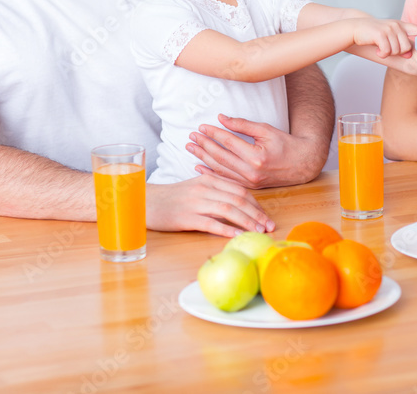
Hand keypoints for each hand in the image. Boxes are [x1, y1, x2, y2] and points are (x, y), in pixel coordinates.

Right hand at [145, 175, 274, 236]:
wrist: (146, 202)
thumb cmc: (173, 198)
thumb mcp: (196, 188)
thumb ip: (216, 191)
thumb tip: (239, 204)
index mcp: (209, 179)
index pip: (240, 190)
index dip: (256, 204)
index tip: (266, 216)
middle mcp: (205, 189)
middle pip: (238, 199)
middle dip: (257, 214)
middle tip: (270, 226)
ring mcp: (196, 203)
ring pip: (229, 210)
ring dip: (248, 222)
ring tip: (259, 232)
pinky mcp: (187, 218)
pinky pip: (211, 223)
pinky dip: (227, 229)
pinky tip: (238, 236)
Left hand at [186, 114, 324, 188]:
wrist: (302, 164)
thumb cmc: (285, 144)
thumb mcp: (266, 130)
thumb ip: (242, 125)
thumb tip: (221, 118)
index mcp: (256, 156)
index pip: (229, 142)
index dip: (214, 133)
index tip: (202, 127)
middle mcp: (251, 172)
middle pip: (221, 156)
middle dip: (204, 145)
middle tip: (191, 137)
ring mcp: (250, 182)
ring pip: (220, 169)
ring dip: (203, 158)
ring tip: (191, 148)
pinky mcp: (249, 186)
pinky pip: (226, 179)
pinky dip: (211, 173)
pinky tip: (199, 166)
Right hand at [348, 19, 416, 57]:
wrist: (355, 28)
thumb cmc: (373, 34)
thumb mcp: (388, 35)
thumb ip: (400, 43)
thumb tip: (408, 53)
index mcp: (400, 26)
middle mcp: (397, 26)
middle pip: (407, 47)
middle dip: (399, 53)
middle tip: (388, 50)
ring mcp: (389, 28)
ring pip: (397, 50)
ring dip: (389, 53)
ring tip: (381, 49)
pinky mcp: (380, 33)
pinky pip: (387, 50)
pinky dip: (383, 54)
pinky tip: (378, 51)